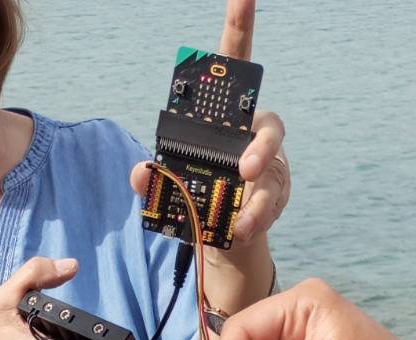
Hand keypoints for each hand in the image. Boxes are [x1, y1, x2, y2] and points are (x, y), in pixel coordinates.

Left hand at [130, 1, 288, 253]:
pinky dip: (255, 218)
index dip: (240, 28)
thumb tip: (140, 172)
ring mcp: (268, 166)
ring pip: (272, 166)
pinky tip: (241, 227)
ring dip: (259, 188)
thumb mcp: (171, 186)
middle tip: (245, 168)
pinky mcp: (276, 195)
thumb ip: (154, 178)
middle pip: (268, 124)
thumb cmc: (198, 196)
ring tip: (244, 209)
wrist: (222, 235)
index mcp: (225, 118)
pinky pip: (270, 202)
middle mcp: (251, 136)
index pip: (234, 67)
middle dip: (259, 144)